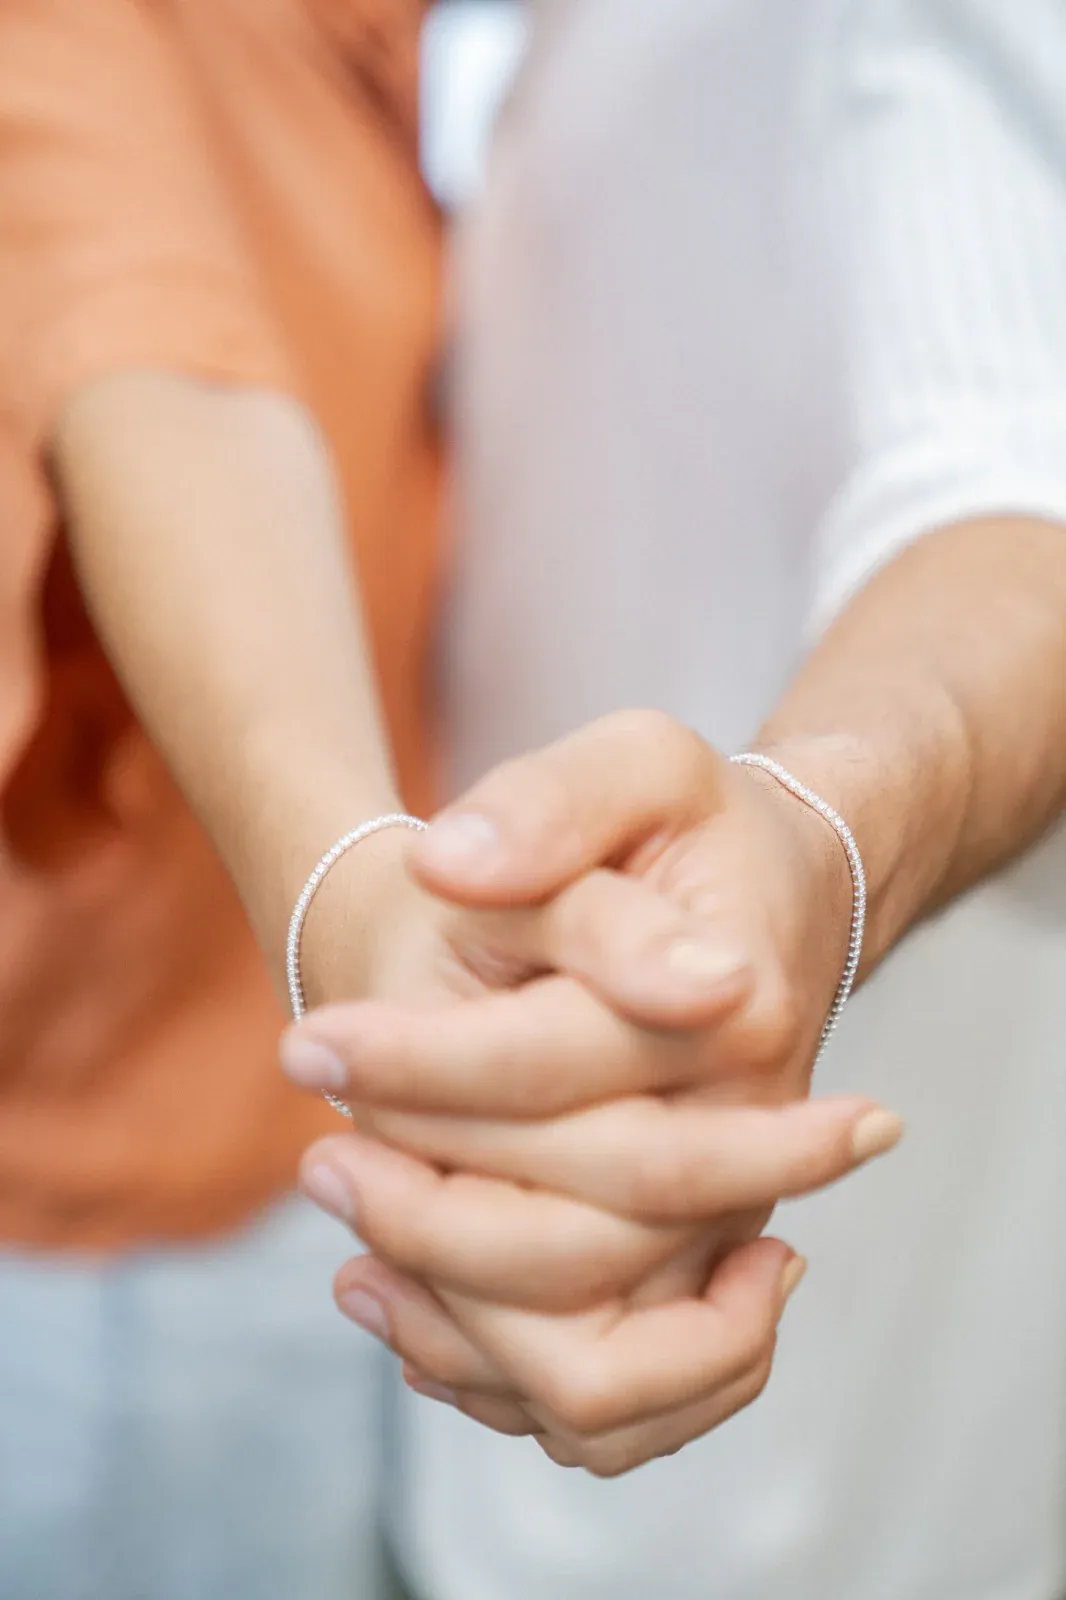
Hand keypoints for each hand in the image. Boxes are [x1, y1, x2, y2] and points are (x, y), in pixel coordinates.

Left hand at [284, 713, 901, 1470]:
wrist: (780, 900)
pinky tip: (402, 1301)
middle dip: (415, 1202)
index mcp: (735, 1000)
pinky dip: (498, 1373)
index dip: (411, 1064)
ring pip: (593, 1352)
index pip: (549, 1064)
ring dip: (449, 1312)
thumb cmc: (691, 829)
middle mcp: (749, 1132)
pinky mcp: (705, 1269)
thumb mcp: (636, 762)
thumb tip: (448, 865)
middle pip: (572, 1229)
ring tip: (346, 1245)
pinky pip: (611, 1389)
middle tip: (314, 1150)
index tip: (304, 1043)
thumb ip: (548, 802)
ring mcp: (734, 1217)